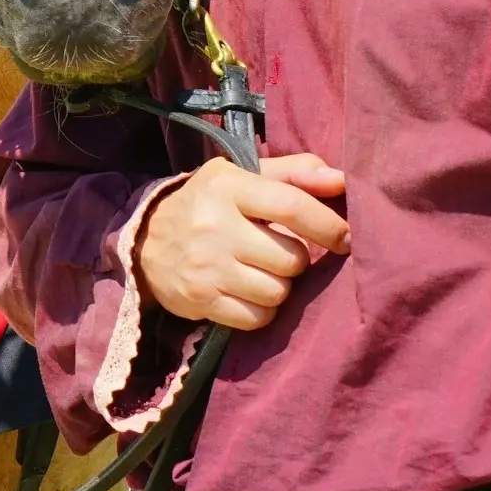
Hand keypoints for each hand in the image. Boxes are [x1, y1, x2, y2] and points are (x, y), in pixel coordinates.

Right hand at [133, 153, 348, 330]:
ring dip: (279, 286)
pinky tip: (247, 292)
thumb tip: (342, 180)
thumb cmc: (210, 205)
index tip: (345, 237)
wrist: (145, 243)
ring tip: (260, 271)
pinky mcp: (200, 300)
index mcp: (228, 187)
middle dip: (295, 259)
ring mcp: (205, 267)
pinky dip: (262, 310)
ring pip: (278, 291)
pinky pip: (258, 317)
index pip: (291, 206)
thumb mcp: (243, 177)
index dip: (328, 224)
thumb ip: (295, 173)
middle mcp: (214, 225)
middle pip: (291, 258)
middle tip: (277, 251)